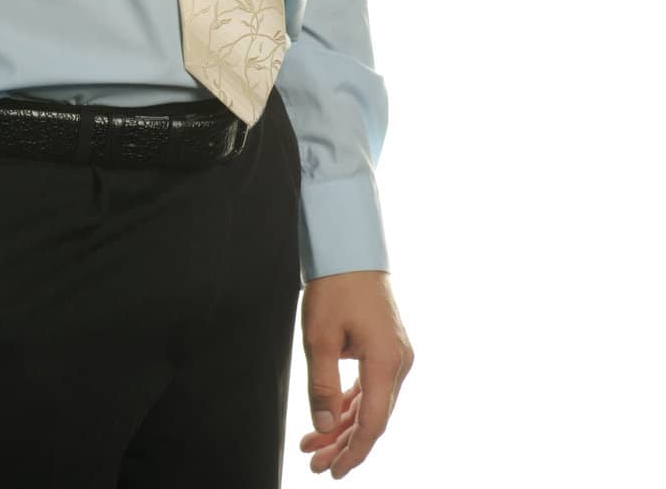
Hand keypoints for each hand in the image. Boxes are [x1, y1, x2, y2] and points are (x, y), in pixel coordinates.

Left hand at [298, 269, 413, 477]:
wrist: (351, 247)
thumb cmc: (336, 284)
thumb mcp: (319, 336)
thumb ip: (322, 386)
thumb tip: (324, 427)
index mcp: (386, 361)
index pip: (372, 423)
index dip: (352, 452)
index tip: (332, 471)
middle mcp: (399, 362)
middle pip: (373, 417)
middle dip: (343, 444)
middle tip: (314, 463)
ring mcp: (396, 354)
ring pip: (372, 403)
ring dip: (344, 425)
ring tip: (314, 444)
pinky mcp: (388, 347)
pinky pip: (371, 386)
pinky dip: (351, 403)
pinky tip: (331, 417)